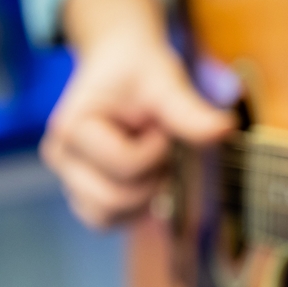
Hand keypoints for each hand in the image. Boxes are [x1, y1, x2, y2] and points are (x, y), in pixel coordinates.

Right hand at [41, 0, 234, 228]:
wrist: (120, 66)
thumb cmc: (137, 71)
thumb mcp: (164, 81)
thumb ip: (188, 110)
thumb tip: (224, 129)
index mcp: (71, 129)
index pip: (125, 165)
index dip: (158, 150)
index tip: (160, 125)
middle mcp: (63, 158)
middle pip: (114, 200)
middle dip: (151, 177)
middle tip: (158, 145)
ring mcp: (71, 179)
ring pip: (109, 217)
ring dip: (143, 196)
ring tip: (150, 161)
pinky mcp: (84, 193)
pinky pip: (110, 220)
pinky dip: (135, 208)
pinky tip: (146, 178)